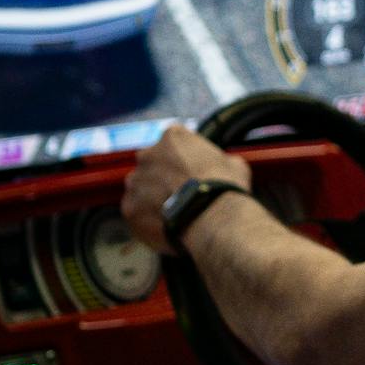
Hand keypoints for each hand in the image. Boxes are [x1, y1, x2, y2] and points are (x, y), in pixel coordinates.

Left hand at [123, 125, 252, 253]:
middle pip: (151, 164)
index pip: (173, 142)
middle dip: (162, 177)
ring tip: (173, 213)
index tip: (191, 172)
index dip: (183, 159)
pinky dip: (148, 219)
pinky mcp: (129, 208)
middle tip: (180, 193)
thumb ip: (220, 160)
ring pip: (140, 189)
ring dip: (152, 198)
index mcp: (172, 137)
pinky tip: (166, 227)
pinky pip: (137, 213)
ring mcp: (135, 182)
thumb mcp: (234, 163)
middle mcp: (147, 155)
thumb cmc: (225, 188)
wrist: (213, 218)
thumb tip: (224, 166)